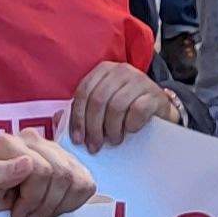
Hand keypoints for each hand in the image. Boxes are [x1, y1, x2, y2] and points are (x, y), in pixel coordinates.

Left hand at [0, 129, 95, 216]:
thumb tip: (27, 161)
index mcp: (7, 143)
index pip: (39, 169)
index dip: (31, 198)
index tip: (15, 213)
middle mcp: (31, 139)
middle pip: (58, 173)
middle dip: (43, 204)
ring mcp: (54, 149)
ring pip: (72, 179)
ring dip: (55, 207)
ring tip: (36, 214)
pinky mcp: (72, 164)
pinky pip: (85, 185)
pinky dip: (70, 205)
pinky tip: (50, 208)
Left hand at [67, 59, 183, 150]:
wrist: (159, 109)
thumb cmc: (126, 109)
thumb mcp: (102, 106)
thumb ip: (82, 110)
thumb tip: (58, 119)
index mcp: (103, 70)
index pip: (84, 92)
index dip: (77, 118)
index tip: (78, 140)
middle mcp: (121, 70)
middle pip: (98, 100)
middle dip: (93, 127)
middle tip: (95, 146)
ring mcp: (140, 80)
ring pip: (117, 106)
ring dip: (112, 129)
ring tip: (114, 140)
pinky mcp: (155, 94)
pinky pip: (138, 110)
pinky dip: (131, 125)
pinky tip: (130, 131)